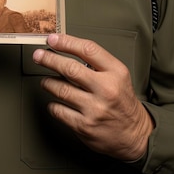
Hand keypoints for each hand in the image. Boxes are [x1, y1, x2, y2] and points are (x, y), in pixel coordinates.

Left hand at [32, 33, 153, 160]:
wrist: (135, 134)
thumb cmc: (122, 101)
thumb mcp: (118, 75)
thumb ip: (97, 62)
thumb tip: (66, 48)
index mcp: (116, 73)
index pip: (88, 50)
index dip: (66, 42)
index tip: (53, 39)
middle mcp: (106, 90)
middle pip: (70, 69)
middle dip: (49, 59)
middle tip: (39, 55)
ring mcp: (95, 109)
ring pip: (60, 89)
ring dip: (48, 82)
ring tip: (46, 80)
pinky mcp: (84, 126)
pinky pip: (58, 110)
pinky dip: (53, 104)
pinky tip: (56, 101)